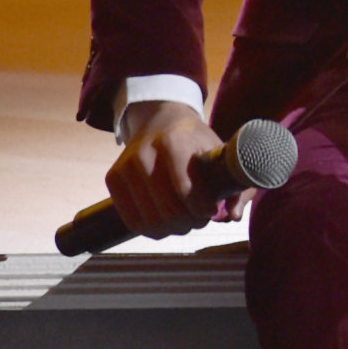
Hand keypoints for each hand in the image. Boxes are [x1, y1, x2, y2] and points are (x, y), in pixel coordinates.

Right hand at [106, 101, 231, 237]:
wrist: (160, 119)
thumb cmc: (194, 140)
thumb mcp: (217, 150)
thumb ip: (233, 181)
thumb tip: (234, 215)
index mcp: (174, 142)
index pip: (186, 190)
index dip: (202, 209)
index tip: (212, 211)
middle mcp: (145, 153)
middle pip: (168, 210)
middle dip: (189, 222)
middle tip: (199, 219)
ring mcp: (125, 166)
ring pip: (150, 220)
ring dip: (172, 229)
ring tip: (184, 221)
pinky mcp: (112, 178)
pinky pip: (131, 220)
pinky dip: (151, 229)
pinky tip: (165, 223)